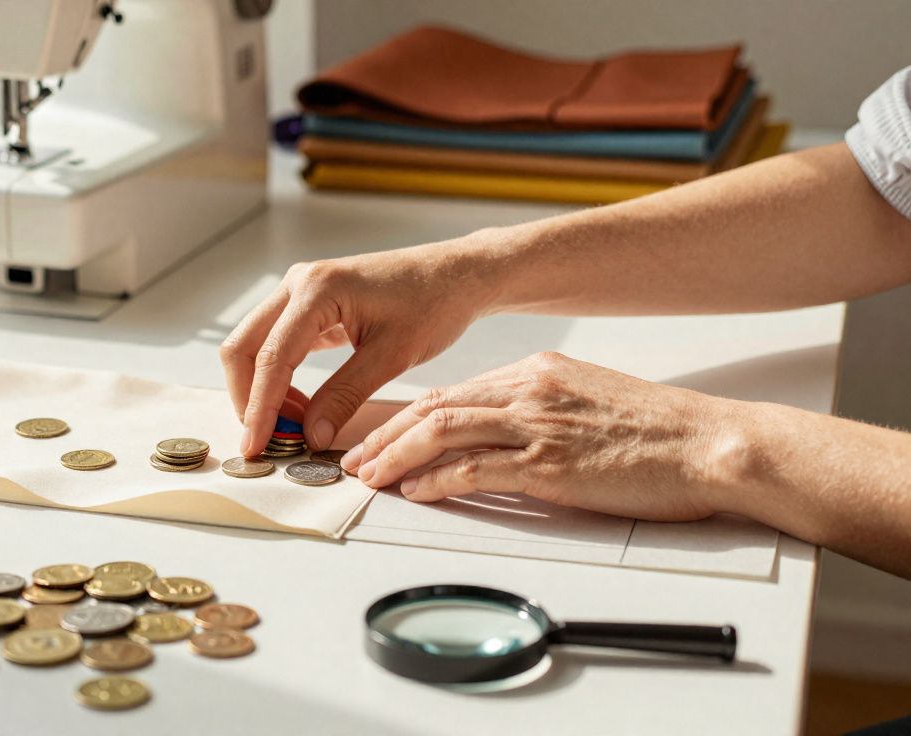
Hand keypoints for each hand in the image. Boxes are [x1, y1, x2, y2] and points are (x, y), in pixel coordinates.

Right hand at [220, 239, 492, 456]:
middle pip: (242, 347)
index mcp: (317, 289)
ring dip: (263, 390)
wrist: (456, 275)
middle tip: (270, 441)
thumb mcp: (392, 356)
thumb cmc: (434, 304)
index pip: (271, 357)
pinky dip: (279, 378)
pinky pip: (277, 344)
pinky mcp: (309, 305)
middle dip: (248, 398)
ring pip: (254, 346)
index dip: (260, 408)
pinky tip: (302, 406)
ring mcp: (300, 292)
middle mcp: (299, 284)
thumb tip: (309, 436)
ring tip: (296, 426)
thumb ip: (345, 396)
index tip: (256, 447)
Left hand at [341, 352, 729, 521]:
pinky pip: (476, 469)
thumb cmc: (657, 431)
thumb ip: (540, 409)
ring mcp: (538, 425)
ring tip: (369, 476)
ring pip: (443, 432)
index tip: (381, 435)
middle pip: (436, 408)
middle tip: (355, 457)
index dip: (408, 417)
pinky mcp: (550, 463)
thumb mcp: (588, 400)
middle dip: (386, 435)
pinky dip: (437, 481)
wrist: (708, 443)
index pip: (454, 393)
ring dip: (396, 456)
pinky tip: (416, 492)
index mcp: (537, 373)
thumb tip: (499, 434)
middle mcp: (530, 391)